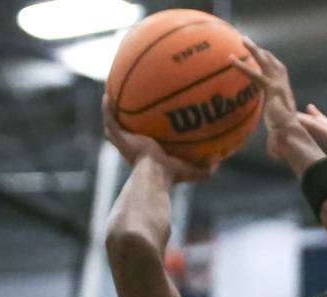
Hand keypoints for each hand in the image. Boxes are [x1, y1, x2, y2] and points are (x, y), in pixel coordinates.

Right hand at [100, 94, 215, 182]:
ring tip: (110, 91)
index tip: (153, 115)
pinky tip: (106, 94)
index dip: (150, 128)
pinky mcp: (119, 138)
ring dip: (112, 110)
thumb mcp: (195, 171)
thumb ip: (208, 166)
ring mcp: (126, 142)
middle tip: (131, 98)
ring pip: (115, 123)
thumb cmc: (173, 175)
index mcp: (152, 152)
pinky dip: (106, 109)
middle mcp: (137, 145)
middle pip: (130, 128)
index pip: (151, 137)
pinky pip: (110, 120)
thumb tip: (220, 160)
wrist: (155, 175)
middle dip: (129, 116)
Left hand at [230, 40, 297, 162]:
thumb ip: (274, 141)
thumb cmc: (287, 143)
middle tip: (250, 43)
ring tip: (243, 40)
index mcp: (284, 96)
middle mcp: (283, 88)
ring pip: (266, 62)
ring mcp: (279, 86)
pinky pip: (255, 74)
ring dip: (254, 50)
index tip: (262, 59)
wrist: (292, 139)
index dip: (270, 66)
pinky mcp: (272, 90)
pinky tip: (231, 59)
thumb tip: (273, 154)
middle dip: (262, 52)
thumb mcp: (278, 138)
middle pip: (273, 64)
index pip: (277, 76)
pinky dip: (242, 66)